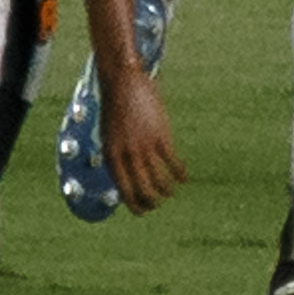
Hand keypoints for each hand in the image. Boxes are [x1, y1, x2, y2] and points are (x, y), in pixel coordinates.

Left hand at [100, 65, 185, 214]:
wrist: (123, 83)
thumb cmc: (115, 107)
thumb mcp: (109, 135)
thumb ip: (117, 154)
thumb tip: (127, 173)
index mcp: (111, 157)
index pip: (124, 191)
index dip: (135, 205)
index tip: (143, 211)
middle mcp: (127, 156)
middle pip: (142, 190)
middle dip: (152, 201)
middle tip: (159, 202)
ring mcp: (144, 147)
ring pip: (159, 180)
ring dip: (166, 189)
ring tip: (170, 191)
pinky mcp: (160, 136)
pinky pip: (172, 162)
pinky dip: (179, 172)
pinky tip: (183, 176)